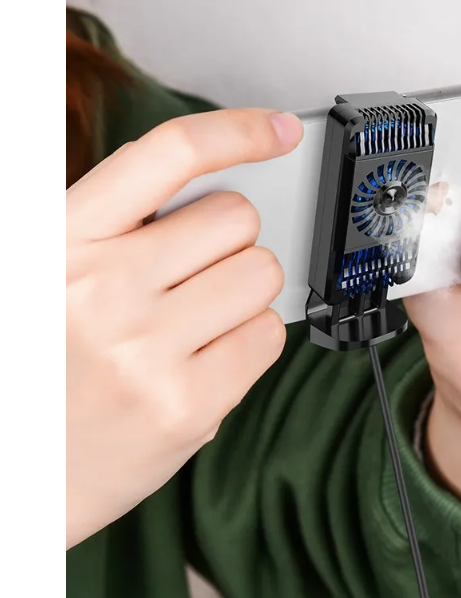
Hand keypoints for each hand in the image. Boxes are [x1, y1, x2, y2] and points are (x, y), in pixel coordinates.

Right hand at [66, 109, 302, 547]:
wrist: (17, 478)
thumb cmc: (45, 369)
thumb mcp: (50, 276)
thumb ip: (120, 234)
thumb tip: (220, 207)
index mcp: (63, 239)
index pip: (167, 156)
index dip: (234, 131)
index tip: (278, 130)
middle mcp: (101, 286)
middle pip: (235, 218)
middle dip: (230, 242)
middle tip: (198, 274)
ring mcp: (145, 349)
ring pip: (261, 274)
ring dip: (244, 292)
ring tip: (199, 320)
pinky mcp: (186, 405)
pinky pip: (267, 336)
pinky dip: (251, 340)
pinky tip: (210, 358)